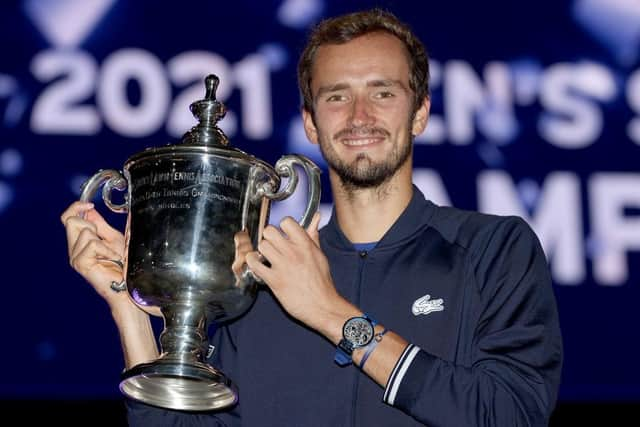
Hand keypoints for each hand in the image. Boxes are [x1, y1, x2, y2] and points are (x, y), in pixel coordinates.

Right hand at [60, 201, 134, 311]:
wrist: (127, 284)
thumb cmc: (122, 265)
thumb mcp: (112, 238)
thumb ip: (99, 224)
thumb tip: (89, 209)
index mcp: (79, 242)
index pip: (67, 218)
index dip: (75, 207)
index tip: (89, 205)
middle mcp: (73, 249)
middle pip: (71, 221)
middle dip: (92, 226)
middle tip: (106, 242)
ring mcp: (75, 257)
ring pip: (84, 232)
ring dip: (104, 241)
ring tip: (111, 254)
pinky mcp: (80, 264)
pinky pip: (92, 244)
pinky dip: (106, 250)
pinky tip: (113, 259)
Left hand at [246, 213, 356, 337]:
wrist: (323, 306)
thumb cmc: (322, 282)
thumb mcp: (320, 255)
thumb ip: (313, 235)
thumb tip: (316, 217)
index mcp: (305, 245)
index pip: (286, 221)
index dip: (281, 227)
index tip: (282, 234)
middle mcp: (294, 252)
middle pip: (269, 231)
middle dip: (269, 238)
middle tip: (272, 246)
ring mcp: (283, 266)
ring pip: (262, 245)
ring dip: (261, 251)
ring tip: (265, 257)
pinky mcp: (274, 280)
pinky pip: (255, 264)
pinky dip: (252, 263)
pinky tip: (258, 266)